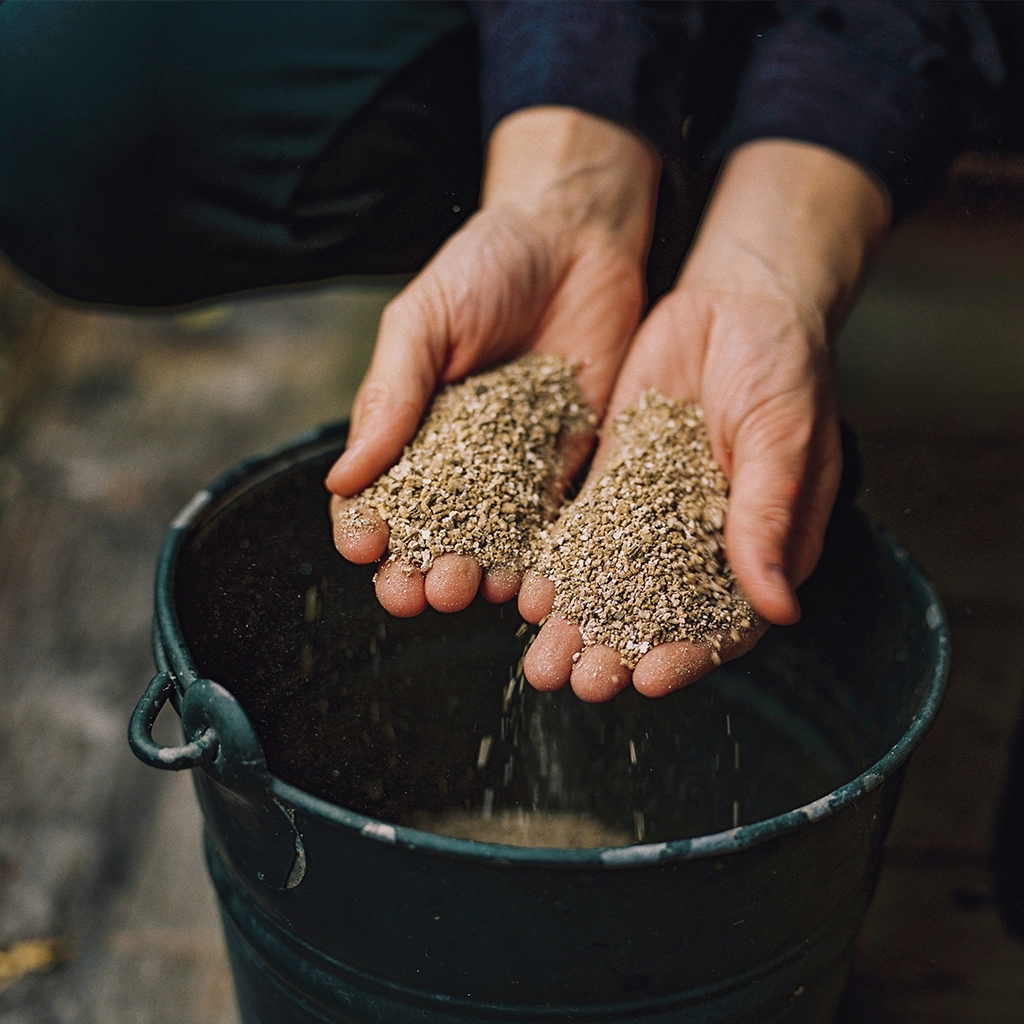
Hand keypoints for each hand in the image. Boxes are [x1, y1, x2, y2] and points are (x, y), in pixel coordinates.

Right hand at [326, 108, 660, 614]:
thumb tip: (342, 479)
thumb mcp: (422, 322)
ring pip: (493, 542)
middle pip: (433, 536)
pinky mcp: (571, 467)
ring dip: (479, 574)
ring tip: (473, 589)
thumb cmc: (485, 267)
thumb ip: (389, 397)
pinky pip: (556, 523)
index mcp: (409, 431)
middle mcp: (460, 462)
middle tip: (425, 590)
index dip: (365, 530)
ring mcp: (517, 470)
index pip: (377, 497)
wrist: (577, 240)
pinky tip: (533, 582)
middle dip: (423, 569)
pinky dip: (544, 558)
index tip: (365, 550)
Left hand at [520, 140, 891, 700]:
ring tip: (540, 654)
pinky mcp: (617, 481)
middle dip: (617, 648)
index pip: (726, 619)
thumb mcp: (783, 435)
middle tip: (576, 682)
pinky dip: (560, 563)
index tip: (648, 680)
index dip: (690, 653)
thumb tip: (775, 608)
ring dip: (580, 620)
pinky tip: (529, 590)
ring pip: (614, 581)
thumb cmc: (783, 364)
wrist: (734, 300)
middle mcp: (705, 539)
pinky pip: (585, 531)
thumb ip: (770, 516)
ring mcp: (656, 512)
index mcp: (761, 542)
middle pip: (660, 612)